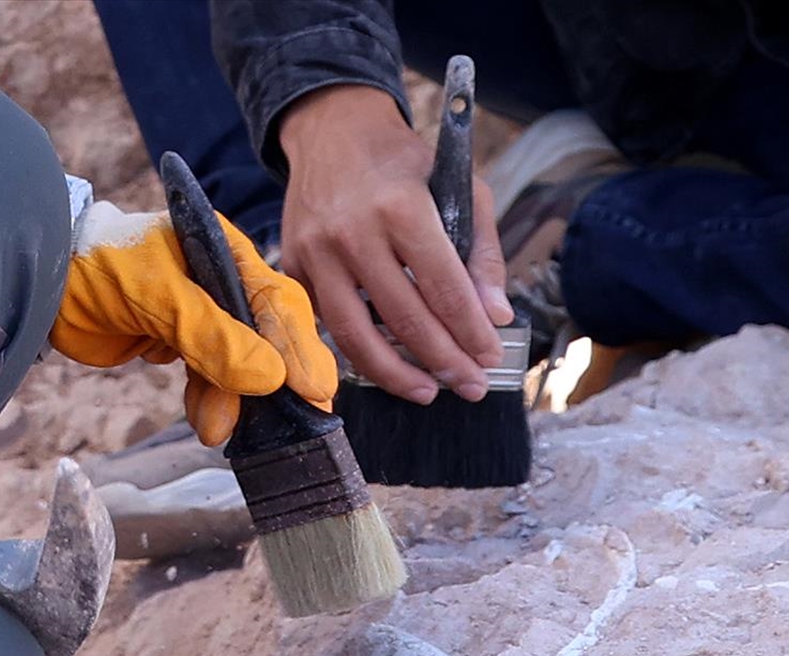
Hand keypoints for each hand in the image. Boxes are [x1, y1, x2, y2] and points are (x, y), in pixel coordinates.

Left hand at [51, 202, 337, 445]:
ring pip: (238, 364)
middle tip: (297, 421)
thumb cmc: (95, 265)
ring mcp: (201, 315)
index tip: (313, 390)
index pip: (277, 300)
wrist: (35, 282)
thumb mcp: (154, 294)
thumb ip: (209, 334)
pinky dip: (210, 401)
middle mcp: (221, 282)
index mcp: (224, 252)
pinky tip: (207, 422)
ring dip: (234, 399)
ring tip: (218, 429)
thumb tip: (269, 378)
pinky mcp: (178, 342)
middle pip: (267, 335)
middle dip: (276, 380)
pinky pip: (209, 377)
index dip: (298, 346)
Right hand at [278, 84, 513, 403]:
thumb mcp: (459, 188)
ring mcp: (316, 252)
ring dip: (397, 374)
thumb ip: (480, 252)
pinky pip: (328, 323)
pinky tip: (387, 363)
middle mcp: (353, 232)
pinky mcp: (293, 265)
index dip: (471, 332)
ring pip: (356, 335)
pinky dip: (359, 350)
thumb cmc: (403, 163)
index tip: (490, 356)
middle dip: (445, 361)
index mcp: (402, 208)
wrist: (332, 132)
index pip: (444, 289)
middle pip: (405, 319)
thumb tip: (495, 316)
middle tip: (472, 386)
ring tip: (428, 391)